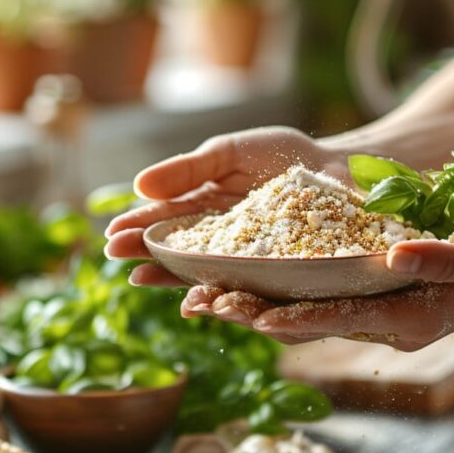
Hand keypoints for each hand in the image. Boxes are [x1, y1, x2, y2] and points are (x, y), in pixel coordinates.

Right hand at [104, 126, 348, 285]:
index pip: (164, 223)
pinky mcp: (275, 280)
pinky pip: (245, 292)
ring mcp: (245, 263)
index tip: (110, 234)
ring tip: (142, 279)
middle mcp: (219, 243)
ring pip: (202, 276)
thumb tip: (138, 186)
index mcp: (205, 211)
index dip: (136, 228)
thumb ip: (187, 170)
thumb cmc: (285, 157)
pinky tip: (198, 299)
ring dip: (170, 280)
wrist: (343, 168)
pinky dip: (219, 296)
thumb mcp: (228, 153)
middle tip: (114, 256)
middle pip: (174, 253)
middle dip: (143, 254)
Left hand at [180, 203, 453, 350]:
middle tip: (199, 303)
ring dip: (254, 300)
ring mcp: (375, 304)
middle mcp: (386, 318)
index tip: (251, 316)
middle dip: (254, 312)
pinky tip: (239, 271)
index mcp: (413, 317)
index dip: (295, 318)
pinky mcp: (368, 285)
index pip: (342, 320)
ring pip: (303, 306)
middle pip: (309, 319)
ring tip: (199, 293)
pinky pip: (314, 288)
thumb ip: (444, 260)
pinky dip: (276, 282)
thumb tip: (392, 258)